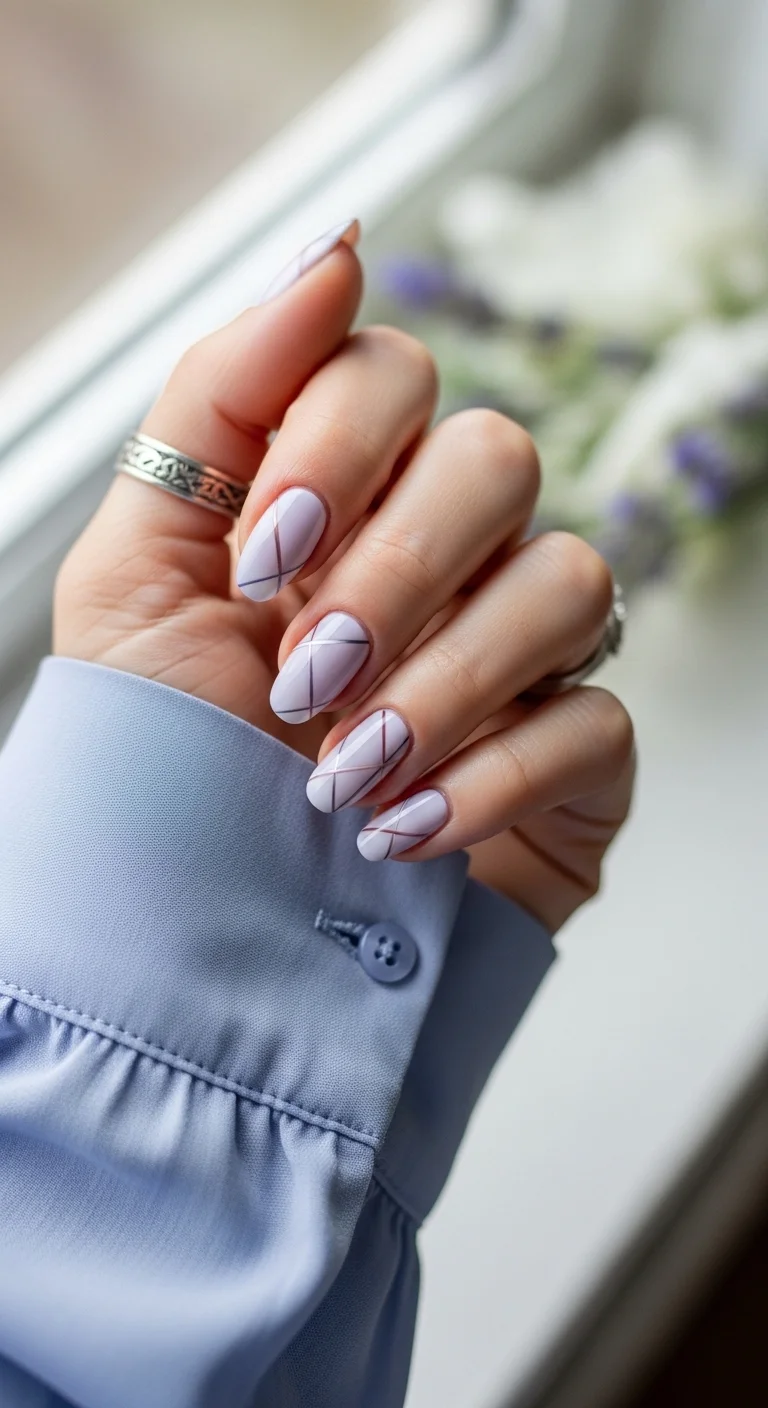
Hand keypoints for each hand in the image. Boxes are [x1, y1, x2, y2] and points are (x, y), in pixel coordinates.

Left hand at [55, 222, 634, 931]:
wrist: (202, 945)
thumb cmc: (165, 761)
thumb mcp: (133, 573)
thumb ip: (220, 399)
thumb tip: (338, 245)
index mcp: (336, 500)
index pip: (389, 375)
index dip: (335, 444)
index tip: (259, 557)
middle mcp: (440, 559)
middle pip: (495, 458)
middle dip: (394, 564)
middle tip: (303, 672)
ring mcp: (517, 656)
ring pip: (567, 577)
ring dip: (443, 677)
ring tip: (341, 771)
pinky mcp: (574, 759)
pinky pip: (594, 718)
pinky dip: (488, 774)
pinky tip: (400, 832)